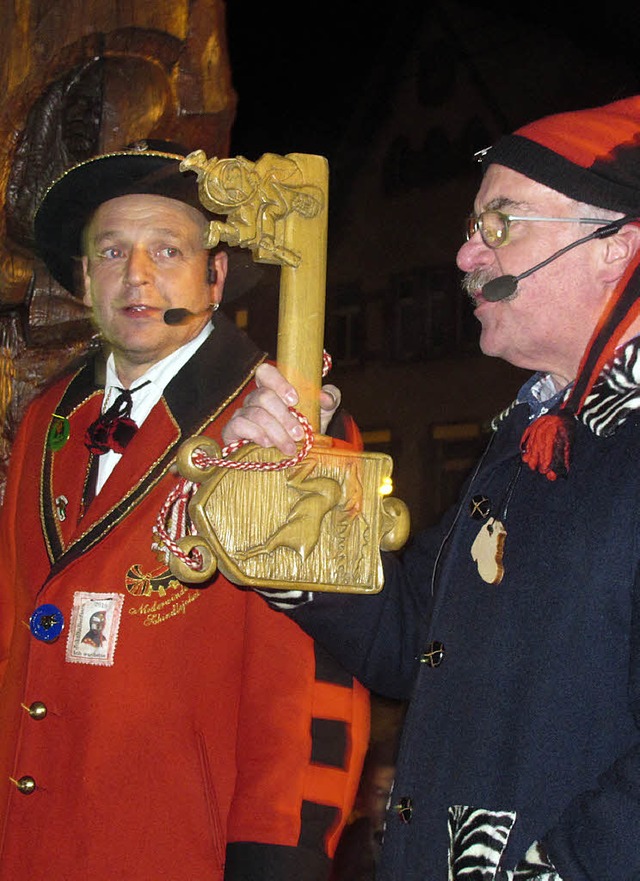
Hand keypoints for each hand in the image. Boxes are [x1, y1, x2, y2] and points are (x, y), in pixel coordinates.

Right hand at [221, 363, 341, 454]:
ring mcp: (242, 414)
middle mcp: (254, 399)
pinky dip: (256, 434)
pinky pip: (239, 425)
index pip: (265, 372)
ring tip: (290, 448)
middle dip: (284, 417)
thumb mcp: (322, 413)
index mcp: (273, 388)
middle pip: (263, 396)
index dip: (278, 382)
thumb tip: (326, 398)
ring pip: (255, 414)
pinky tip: (267, 444)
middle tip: (299, 435)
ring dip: (276, 432)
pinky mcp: (232, 432)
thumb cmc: (304, 429)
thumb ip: (330, 398)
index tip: (294, 400)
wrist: (292, 458)